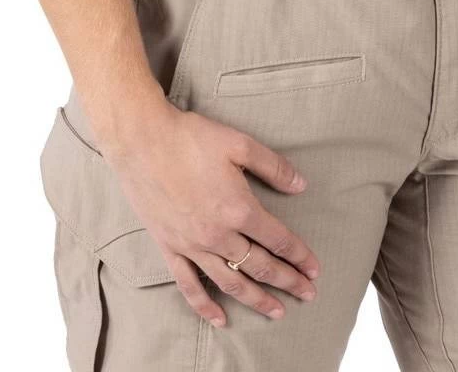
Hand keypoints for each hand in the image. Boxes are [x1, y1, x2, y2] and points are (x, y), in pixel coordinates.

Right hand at [104, 98, 320, 326]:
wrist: (142, 141)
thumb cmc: (191, 138)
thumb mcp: (240, 144)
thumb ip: (273, 167)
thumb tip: (301, 185)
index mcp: (239, 208)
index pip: (278, 240)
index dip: (300, 256)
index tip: (314, 269)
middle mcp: (218, 234)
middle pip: (260, 266)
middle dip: (288, 282)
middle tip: (308, 294)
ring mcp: (192, 245)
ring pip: (231, 283)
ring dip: (257, 300)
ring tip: (278, 312)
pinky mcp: (170, 248)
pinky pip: (189, 286)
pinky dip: (205, 306)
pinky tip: (220, 320)